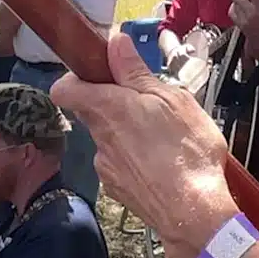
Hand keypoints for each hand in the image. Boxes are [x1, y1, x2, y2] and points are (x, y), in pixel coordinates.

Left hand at [53, 33, 238, 257]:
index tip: (99, 74)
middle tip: (151, 105)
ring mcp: (106, 166)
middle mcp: (99, 138)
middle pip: (94, 112)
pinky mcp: (118, 188)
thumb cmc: (187, 153)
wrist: (194, 214)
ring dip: (130, 134)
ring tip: (165, 139)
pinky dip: (138, 160)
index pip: (65, 89)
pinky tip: (164, 163)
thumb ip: (135, 72)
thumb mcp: (170, 99)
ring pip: (110, 139)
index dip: (76, 78)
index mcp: (107, 108)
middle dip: (118, 105)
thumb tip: (115, 43)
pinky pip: (121, 164)